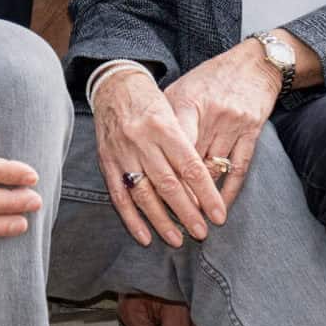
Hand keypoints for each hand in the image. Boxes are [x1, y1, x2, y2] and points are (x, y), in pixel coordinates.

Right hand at [91, 69, 226, 246]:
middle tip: (202, 232)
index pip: (190, 167)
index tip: (218, 215)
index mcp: (164, 126)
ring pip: (144, 194)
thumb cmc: (150, 100)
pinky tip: (145, 236)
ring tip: (177, 239)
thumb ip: (186, 144)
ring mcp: (122, 153)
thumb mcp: (173, 112)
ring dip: (161, 221)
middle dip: (187, 213)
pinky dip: (131, 219)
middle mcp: (142, 141)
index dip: (206, 194)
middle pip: (168, 184)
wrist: (114, 86)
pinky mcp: (106, 163)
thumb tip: (205, 184)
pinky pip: (119, 196)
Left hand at [165, 41, 280, 209]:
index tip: (152, 196)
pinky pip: (239, 168)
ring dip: (203, 197)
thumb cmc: (211, 77)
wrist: (253, 64)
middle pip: (191, 162)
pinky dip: (229, 191)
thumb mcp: (182, 88)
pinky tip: (221, 207)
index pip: (171, 145)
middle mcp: (211, 114)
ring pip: (215, 169)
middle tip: (170, 218)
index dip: (163, 172)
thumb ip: (164, 115)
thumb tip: (143, 145)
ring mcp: (233, 124)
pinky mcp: (252, 131)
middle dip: (181, 192)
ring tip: (193, 219)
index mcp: (187, 102)